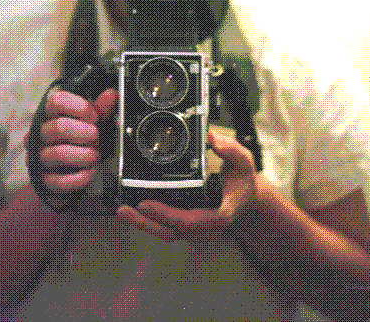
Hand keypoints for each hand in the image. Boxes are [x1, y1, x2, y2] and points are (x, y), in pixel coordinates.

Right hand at [26, 88, 116, 193]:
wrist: (66, 177)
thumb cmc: (80, 145)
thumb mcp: (92, 125)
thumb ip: (101, 110)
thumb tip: (111, 94)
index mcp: (50, 116)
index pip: (57, 101)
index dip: (81, 107)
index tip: (94, 116)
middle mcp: (40, 135)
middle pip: (59, 127)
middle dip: (86, 134)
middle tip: (97, 138)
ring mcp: (39, 158)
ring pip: (59, 154)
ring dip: (85, 156)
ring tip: (94, 156)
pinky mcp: (43, 181)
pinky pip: (59, 180)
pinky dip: (80, 177)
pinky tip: (89, 172)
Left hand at [116, 130, 257, 242]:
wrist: (246, 196)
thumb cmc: (242, 179)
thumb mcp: (243, 160)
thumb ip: (230, 149)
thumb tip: (210, 137)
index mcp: (221, 213)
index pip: (193, 221)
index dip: (168, 215)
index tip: (147, 204)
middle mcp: (208, 227)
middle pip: (174, 231)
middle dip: (147, 221)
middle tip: (126, 208)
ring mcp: (198, 230)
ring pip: (168, 233)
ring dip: (144, 224)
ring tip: (124, 211)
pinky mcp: (189, 228)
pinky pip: (167, 229)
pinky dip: (150, 221)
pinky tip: (134, 211)